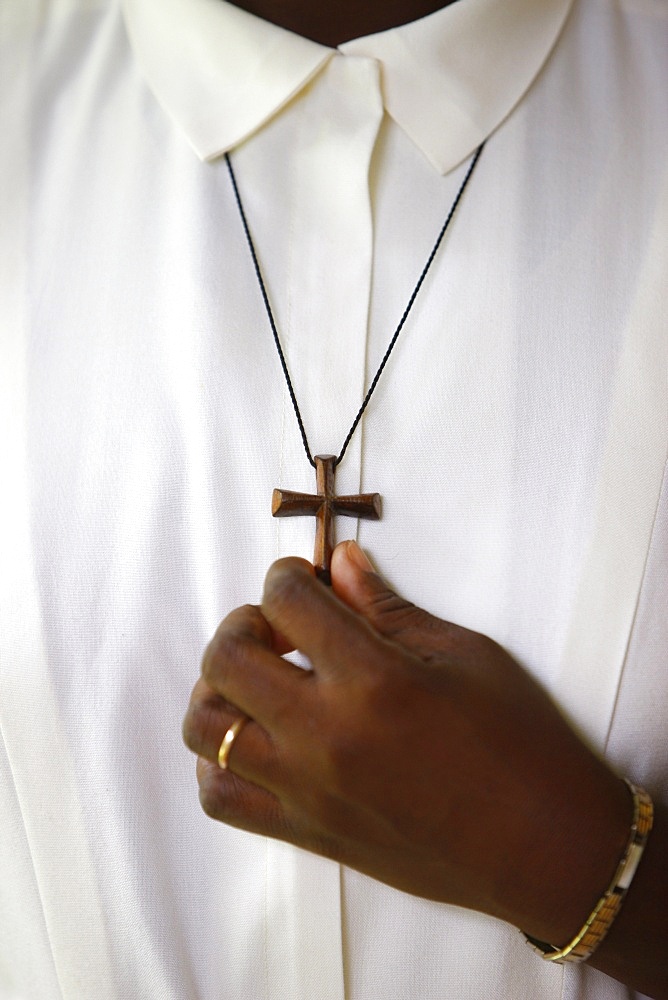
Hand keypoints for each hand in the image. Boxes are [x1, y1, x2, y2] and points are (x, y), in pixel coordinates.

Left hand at [183, 541, 629, 945]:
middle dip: (243, 622)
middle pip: (226, 658)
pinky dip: (217, 761)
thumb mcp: (465, 655)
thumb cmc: (520, 743)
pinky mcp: (307, 832)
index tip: (305, 579)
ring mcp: (308, 791)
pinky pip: (221, 798)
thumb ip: (389, 608)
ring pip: (204, 729)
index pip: (288, 602)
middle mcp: (326, 736)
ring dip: (218, 688)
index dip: (289, 575)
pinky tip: (253, 739)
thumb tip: (341, 563)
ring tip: (259, 680)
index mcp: (374, 680)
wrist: (544, 848)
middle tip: (279, 624)